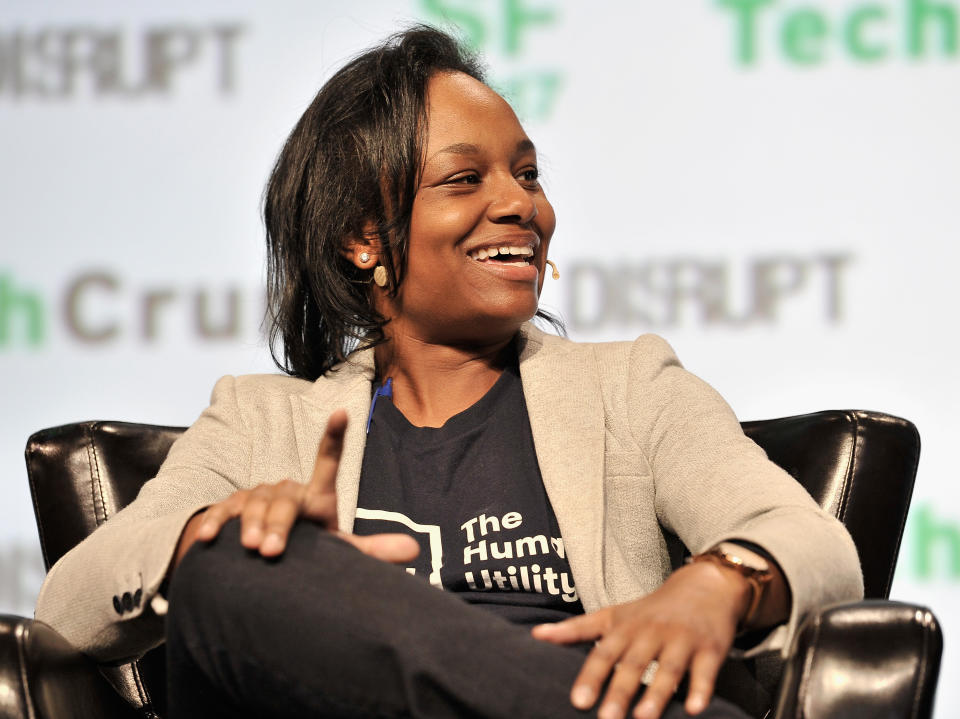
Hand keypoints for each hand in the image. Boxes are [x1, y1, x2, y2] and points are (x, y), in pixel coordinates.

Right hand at [174, 409, 418, 567]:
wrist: (265, 559)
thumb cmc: (308, 553)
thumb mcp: (338, 553)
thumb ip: (371, 552)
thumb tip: (414, 550)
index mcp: (317, 497)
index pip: (328, 462)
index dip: (334, 437)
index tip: (342, 413)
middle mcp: (289, 490)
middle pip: (284, 500)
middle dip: (278, 524)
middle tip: (271, 551)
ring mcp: (259, 495)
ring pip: (256, 504)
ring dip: (252, 526)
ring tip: (251, 548)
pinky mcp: (233, 507)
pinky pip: (224, 511)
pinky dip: (217, 524)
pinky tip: (210, 538)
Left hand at [531, 561, 750, 718]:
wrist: (704, 587)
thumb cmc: (650, 610)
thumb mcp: (613, 615)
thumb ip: (576, 629)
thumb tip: (536, 635)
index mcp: (626, 628)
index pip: (604, 653)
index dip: (591, 676)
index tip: (577, 701)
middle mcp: (652, 633)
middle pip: (634, 664)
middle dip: (620, 691)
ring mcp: (682, 640)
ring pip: (668, 668)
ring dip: (656, 693)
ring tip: (643, 718)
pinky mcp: (710, 649)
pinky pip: (705, 672)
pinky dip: (700, 690)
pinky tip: (693, 710)